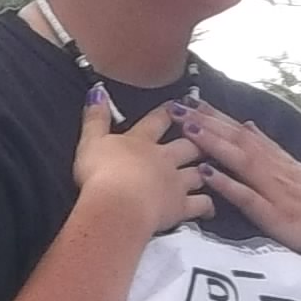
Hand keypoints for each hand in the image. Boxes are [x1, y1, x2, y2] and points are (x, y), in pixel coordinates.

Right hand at [73, 82, 210, 235]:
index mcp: (141, 142)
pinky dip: (207, 205)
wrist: (118, 206)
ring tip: (210, 169)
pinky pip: (200, 204)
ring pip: (198, 172)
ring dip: (205, 170)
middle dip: (197, 140)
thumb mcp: (90, 142)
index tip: (177, 105)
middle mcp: (163, 159)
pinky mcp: (181, 207)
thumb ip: (95, 117)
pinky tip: (209, 208)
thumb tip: (98, 92)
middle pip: (187, 145)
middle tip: (204, 137)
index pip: (158, 120)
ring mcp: (175, 183)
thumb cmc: (101, 175)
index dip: (168, 111)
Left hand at [177, 98, 300, 266]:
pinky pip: (249, 199)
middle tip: (179, 105)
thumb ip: (274, 155)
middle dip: (209, 123)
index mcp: (286, 165)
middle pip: (240, 141)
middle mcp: (281, 172)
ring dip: (214, 144)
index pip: (248, 135)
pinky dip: (228, 185)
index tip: (194, 102)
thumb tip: (249, 128)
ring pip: (243, 162)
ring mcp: (279, 193)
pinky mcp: (278, 218)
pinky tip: (208, 174)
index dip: (220, 118)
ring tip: (188, 128)